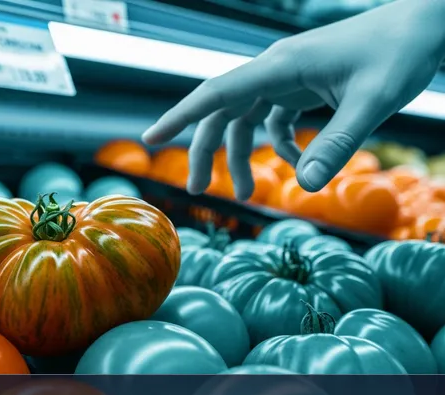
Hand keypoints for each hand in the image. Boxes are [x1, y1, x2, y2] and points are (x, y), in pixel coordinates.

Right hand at [142, 0, 444, 198]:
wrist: (423, 24)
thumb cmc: (400, 52)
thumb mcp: (374, 101)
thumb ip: (338, 145)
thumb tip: (304, 187)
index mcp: (280, 66)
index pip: (217, 92)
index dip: (181, 115)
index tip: (150, 136)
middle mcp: (275, 70)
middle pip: (224, 112)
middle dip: (207, 151)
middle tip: (198, 190)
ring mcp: (288, 78)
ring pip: (246, 119)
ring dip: (242, 156)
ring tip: (245, 195)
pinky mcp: (303, 86)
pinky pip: (276, 120)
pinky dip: (280, 146)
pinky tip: (298, 164)